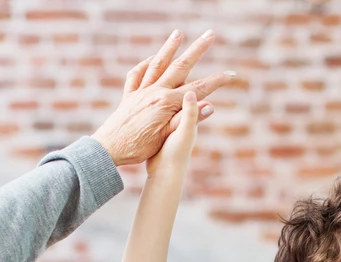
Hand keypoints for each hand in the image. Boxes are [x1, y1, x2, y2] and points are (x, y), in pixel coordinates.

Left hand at [91, 29, 233, 165]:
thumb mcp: (167, 136)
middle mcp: (154, 92)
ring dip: (169, 47)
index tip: (231, 75)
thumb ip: (188, 119)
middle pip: (180, 66)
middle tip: (210, 34)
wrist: (110, 149)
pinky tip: (152, 58)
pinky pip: (137, 75)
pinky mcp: (129, 96)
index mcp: (167, 103)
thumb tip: (210, 107)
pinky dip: (145, 64)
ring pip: (157, 64)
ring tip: (178, 33)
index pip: (198, 89)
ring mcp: (141, 91)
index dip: (216, 81)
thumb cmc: (140, 147)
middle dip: (198, 49)